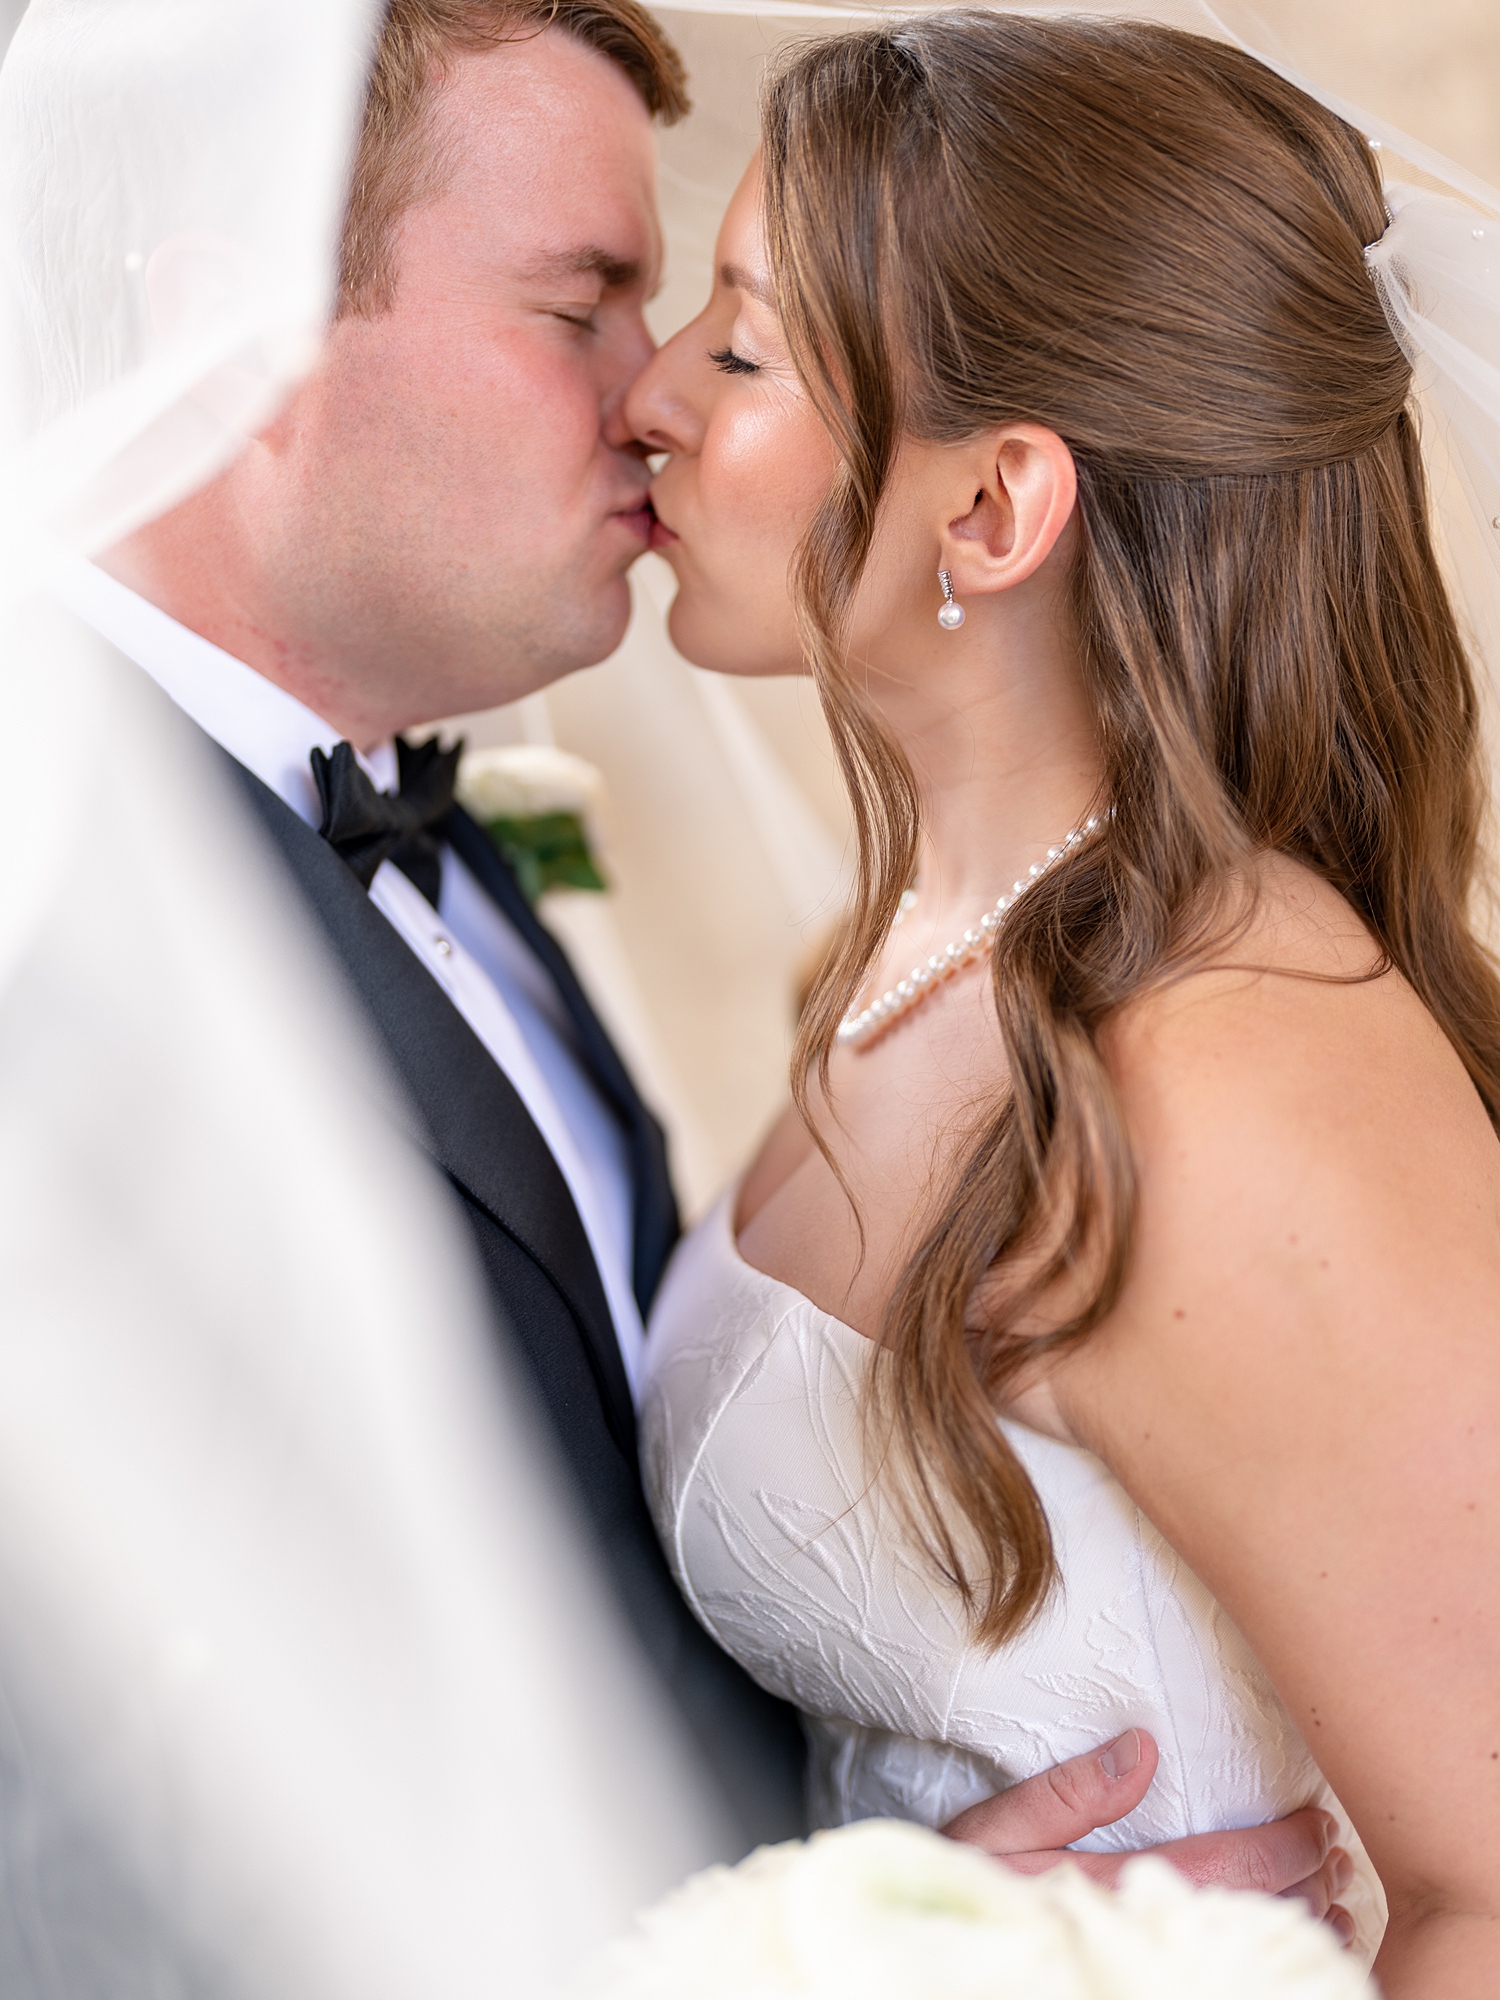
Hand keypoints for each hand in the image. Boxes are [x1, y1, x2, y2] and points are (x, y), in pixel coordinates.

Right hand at [940, 1729, 1354, 1945]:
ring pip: (1242, 1950)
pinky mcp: (1138, 1973)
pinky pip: (1221, 1973)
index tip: (1318, 1825)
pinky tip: (1290, 1948)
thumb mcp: (1000, 1823)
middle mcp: (1139, 1927)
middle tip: (1338, 1857)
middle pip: (1248, 1910)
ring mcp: (1145, 1961)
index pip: (1223, 1863)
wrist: (939, 1942)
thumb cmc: (966, 1876)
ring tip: (1334, 1902)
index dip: (1282, 1845)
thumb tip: (1143, 1748)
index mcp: (1113, 1883)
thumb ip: (1070, 1790)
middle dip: (1302, 1883)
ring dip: (1295, 1924)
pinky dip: (1266, 1960)